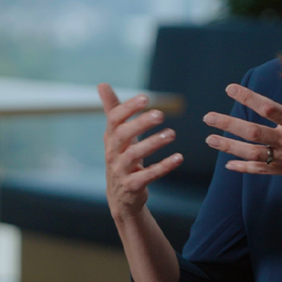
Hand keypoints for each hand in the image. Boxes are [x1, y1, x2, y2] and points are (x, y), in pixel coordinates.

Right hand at [98, 84, 182, 221]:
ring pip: (134, 156)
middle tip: (161, 114)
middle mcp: (113, 153)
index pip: (114, 119)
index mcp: (111, 138)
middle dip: (140, 124)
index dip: (128, 108)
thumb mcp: (116, 135)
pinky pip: (147, 176)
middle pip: (122, 135)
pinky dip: (163, 167)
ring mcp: (120, 171)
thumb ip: (113, 110)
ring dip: (153, 143)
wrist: (121, 197)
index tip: (145, 98)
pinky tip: (179, 158)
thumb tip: (102, 84)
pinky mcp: (132, 186)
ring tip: (172, 134)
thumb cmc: (121, 158)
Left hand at [203, 57, 281, 204]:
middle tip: (207, 118)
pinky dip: (244, 168)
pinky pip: (261, 170)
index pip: (268, 108)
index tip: (230, 89)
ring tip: (209, 139)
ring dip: (229, 147)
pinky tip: (228, 165)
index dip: (247, 98)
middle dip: (228, 124)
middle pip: (252, 132)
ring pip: (252, 152)